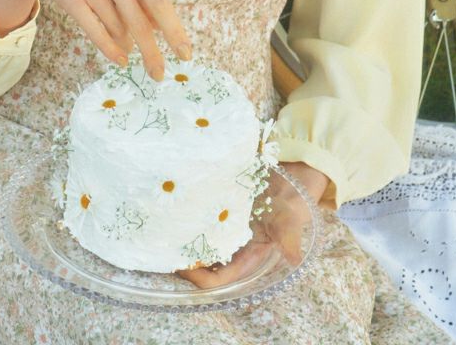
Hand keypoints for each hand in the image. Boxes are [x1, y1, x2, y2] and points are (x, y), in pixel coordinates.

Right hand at [12, 0, 192, 79]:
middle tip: (160, 74)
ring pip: (118, 29)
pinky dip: (110, 49)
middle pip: (140, 24)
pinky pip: (96, 32)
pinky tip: (121, 58)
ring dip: (127, 44)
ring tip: (128, 46)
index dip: (174, 32)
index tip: (185, 53)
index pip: (160, 4)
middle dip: (152, 54)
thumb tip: (160, 27)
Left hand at [175, 162, 328, 288]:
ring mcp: (225, 229)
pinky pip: (199, 221)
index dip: (199, 278)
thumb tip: (294, 257)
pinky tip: (175, 208)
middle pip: (203, 264)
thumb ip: (289, 235)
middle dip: (183, 261)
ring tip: (163, 230)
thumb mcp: (290, 218)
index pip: (220, 279)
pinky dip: (188, 219)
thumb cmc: (291, 202)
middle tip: (162, 248)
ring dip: (183, 241)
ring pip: (199, 243)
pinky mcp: (219, 211)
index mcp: (248, 258)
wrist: (291, 177)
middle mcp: (233, 247)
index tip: (180, 266)